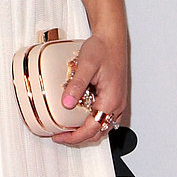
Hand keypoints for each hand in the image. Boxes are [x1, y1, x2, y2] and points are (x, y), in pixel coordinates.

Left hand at [54, 29, 128, 147]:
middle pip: (98, 133)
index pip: (92, 129)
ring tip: (68, 128)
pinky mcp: (114, 98)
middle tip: (61, 136)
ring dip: (86, 131)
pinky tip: (79, 116)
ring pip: (102, 127)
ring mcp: (117, 102)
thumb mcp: (86, 65)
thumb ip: (76, 85)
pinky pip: (104, 117)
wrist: (112, 38)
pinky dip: (91, 122)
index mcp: (111, 100)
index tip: (60, 137)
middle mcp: (116, 104)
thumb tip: (67, 103)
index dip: (74, 137)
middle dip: (78, 138)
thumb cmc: (103, 48)